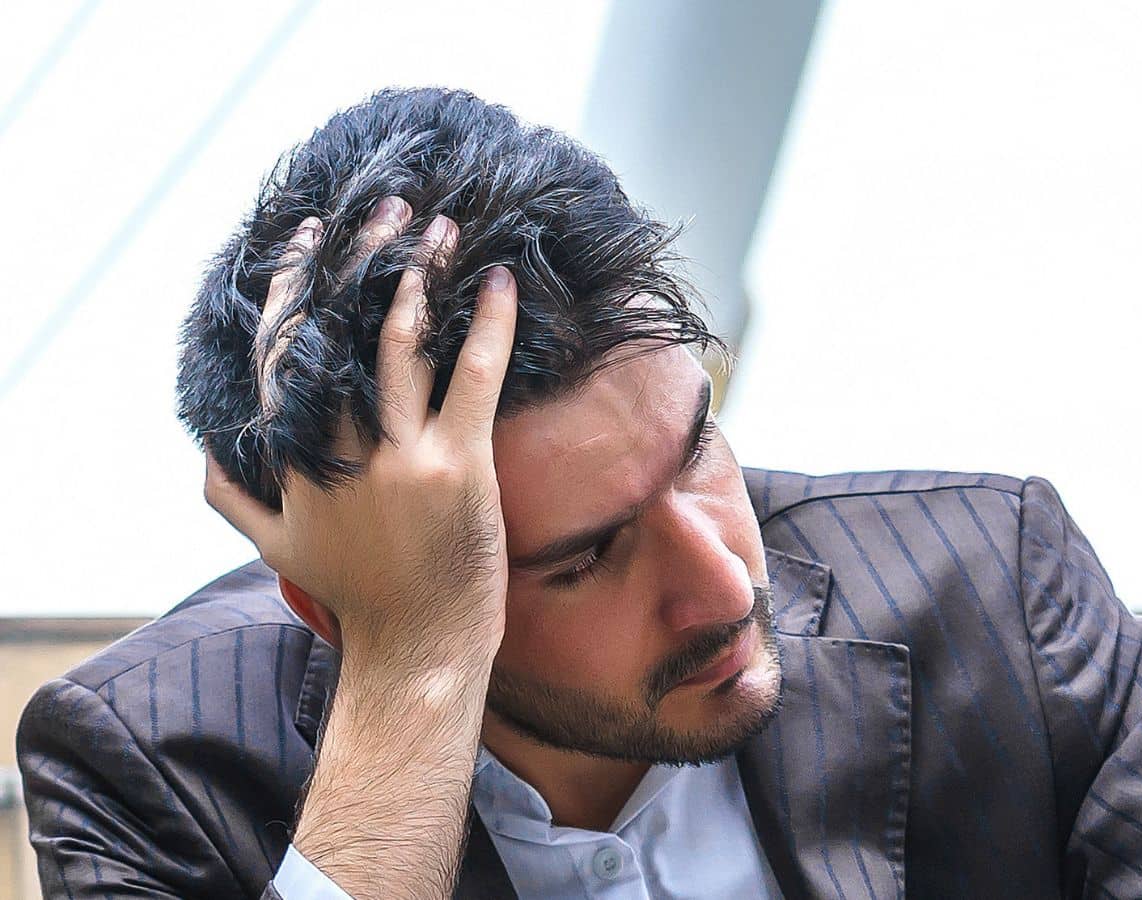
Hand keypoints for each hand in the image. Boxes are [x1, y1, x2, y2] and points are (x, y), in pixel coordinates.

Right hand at [205, 197, 518, 666]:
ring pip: (398, 346)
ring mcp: (398, 460)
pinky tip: (499, 283)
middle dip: (358, 261)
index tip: (308, 236)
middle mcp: (338, 453)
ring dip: (418, 276)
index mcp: (292, 461)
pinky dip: (487, 326)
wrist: (419, 649)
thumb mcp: (276, 547)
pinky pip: (470, 379)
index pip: (281, 354)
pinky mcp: (458, 469)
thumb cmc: (356, 595)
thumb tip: (203, 446)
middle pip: (338, 334)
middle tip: (383, 207)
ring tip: (440, 227)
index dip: (294, 288)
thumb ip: (231, 494)